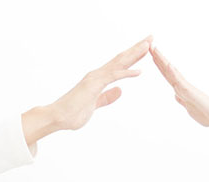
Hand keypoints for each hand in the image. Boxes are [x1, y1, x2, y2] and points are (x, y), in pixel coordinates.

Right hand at [22, 37, 149, 144]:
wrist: (58, 117)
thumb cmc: (73, 112)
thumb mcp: (95, 104)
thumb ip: (107, 97)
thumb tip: (120, 91)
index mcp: (99, 78)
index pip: (119, 65)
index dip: (133, 56)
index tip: (145, 49)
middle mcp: (98, 74)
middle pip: (121, 58)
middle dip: (137, 48)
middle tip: (151, 37)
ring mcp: (95, 78)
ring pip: (119, 63)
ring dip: (134, 54)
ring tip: (148, 45)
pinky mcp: (94, 85)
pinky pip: (113, 77)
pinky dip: (126, 73)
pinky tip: (139, 71)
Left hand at [150, 44, 208, 128]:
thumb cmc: (208, 114)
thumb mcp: (189, 108)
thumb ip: (182, 100)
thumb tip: (176, 95)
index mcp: (182, 90)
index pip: (168, 75)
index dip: (159, 65)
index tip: (151, 55)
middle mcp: (184, 86)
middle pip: (168, 70)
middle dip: (158, 58)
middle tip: (149, 45)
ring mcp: (188, 88)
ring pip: (172, 72)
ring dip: (163, 61)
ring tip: (154, 49)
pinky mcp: (192, 92)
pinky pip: (181, 82)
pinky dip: (174, 73)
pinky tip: (168, 65)